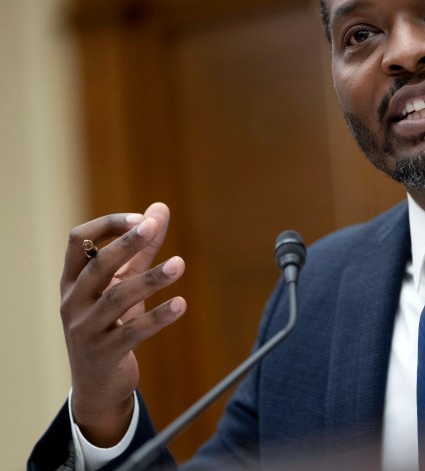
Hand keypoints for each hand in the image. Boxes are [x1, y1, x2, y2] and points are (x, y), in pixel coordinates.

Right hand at [60, 202, 185, 445]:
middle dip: (125, 244)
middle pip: (97, 266)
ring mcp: (86, 329)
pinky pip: (132, 332)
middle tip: (152, 226)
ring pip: (116, 298)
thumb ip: (142, 249)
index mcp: (73, 280)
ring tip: (180, 264)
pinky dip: (158, 317)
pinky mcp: (104, 353)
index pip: (77, 240)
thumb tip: (160, 208)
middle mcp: (73, 302)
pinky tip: (180, 304)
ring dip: (150, 279)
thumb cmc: (110, 324)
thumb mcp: (123, 284)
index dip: (108, 225)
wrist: (98, 386)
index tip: (142, 219)